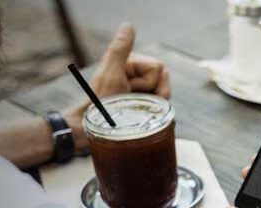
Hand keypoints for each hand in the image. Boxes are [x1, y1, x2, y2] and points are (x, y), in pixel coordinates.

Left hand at [63, 23, 170, 150]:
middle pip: (164, 79)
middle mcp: (137, 74)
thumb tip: (128, 25)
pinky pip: (162, 106)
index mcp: (131, 64)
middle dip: (154, 93)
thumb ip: (121, 49)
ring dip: (153, 104)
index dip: (148, 81)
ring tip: (135, 109)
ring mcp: (141, 90)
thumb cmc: (101, 103)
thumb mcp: (111, 74)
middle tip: (132, 100)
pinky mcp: (144, 105)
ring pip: (165, 93)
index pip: (159, 68)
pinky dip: (155, 112)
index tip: (128, 88)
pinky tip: (141, 115)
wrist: (95, 130)